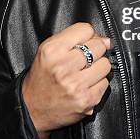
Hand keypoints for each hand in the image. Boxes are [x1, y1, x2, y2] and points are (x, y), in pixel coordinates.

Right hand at [21, 22, 111, 138]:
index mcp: (52, 50)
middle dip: (95, 51)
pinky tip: (85, 86)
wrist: (32, 109)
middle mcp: (63, 67)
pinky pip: (105, 83)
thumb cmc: (42, 77)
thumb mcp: (48, 49)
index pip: (86, 29)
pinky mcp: (86, 100)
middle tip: (84, 60)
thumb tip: (106, 40)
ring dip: (98, 68)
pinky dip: (98, 84)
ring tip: (85, 73)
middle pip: (99, 46)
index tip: (83, 43)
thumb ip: (74, 37)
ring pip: (105, 64)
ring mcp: (76, 85)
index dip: (87, 35)